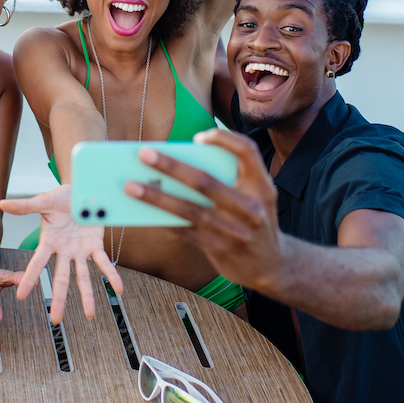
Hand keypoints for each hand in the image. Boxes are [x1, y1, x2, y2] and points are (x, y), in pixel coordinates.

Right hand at [0, 185, 123, 322]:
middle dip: (59, 299)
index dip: (30, 278)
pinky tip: (119, 289)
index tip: (22, 297)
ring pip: (83, 276)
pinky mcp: (95, 245)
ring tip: (90, 315)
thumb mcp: (43, 201)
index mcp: (48, 242)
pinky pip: (104, 262)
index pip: (37, 263)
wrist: (81, 189)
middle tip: (56, 320)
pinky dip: (111, 275)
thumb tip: (1, 203)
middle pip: (61, 278)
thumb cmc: (60, 197)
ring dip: (87, 295)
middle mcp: (63, 251)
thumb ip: (25, 206)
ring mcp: (80, 251)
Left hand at [125, 130, 285, 292]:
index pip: (247, 151)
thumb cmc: (253, 219)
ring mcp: (236, 231)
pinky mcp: (220, 250)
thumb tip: (177, 163)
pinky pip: (186, 231)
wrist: (273, 265)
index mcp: (262, 186)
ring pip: (188, 209)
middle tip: (143, 154)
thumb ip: (229, 178)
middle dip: (171, 166)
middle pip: (205, 181)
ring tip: (130, 185)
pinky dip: (164, 220)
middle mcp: (251, 208)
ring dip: (156, 197)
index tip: (198, 137)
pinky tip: (144, 211)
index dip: (224, 139)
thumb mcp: (255, 195)